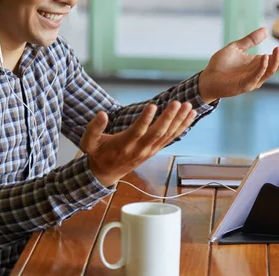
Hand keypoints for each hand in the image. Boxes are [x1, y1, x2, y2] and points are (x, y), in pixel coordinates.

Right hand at [81, 101, 196, 185]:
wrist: (106, 174)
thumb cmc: (98, 154)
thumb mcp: (88, 143)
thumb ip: (94, 128)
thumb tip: (101, 114)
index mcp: (124, 145)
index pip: (137, 131)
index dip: (145, 119)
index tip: (153, 105)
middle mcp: (139, 149)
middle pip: (157, 133)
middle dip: (169, 118)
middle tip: (178, 103)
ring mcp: (149, 151)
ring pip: (167, 135)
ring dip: (179, 121)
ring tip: (188, 106)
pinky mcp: (154, 150)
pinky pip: (170, 138)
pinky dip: (181, 127)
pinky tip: (190, 116)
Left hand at [198, 27, 278, 102]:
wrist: (207, 77)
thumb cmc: (221, 65)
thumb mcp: (236, 47)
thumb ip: (250, 40)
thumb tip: (265, 29)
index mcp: (258, 64)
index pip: (277, 58)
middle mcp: (259, 72)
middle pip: (278, 65)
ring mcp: (253, 80)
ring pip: (269, 71)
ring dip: (274, 61)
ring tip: (278, 49)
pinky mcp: (245, 85)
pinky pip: (256, 76)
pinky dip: (261, 68)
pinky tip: (264, 58)